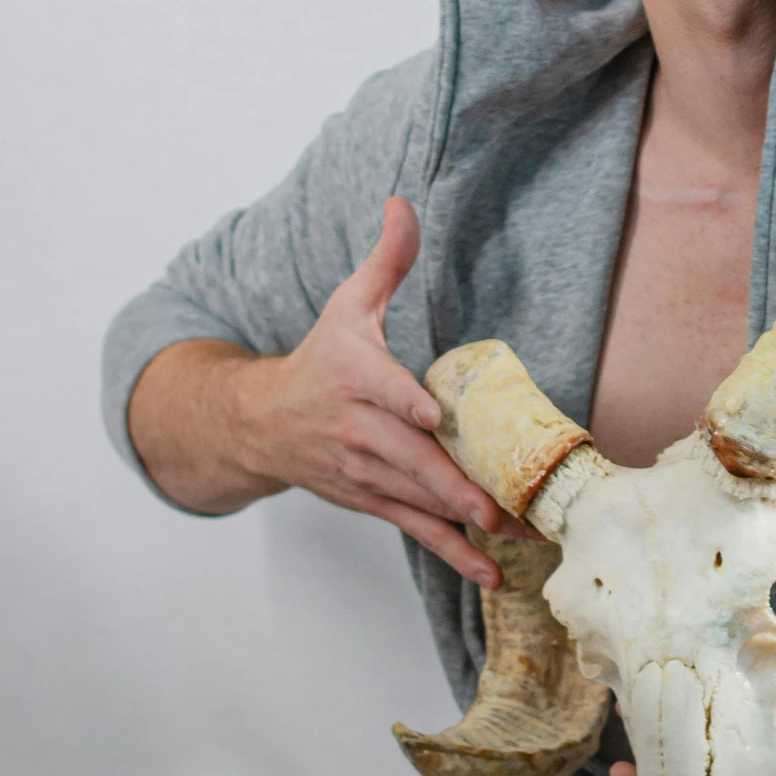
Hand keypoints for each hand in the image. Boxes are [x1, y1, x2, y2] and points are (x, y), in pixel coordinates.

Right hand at [234, 197, 530, 583]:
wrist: (259, 423)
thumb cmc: (319, 359)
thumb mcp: (347, 305)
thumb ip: (384, 260)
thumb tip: (403, 203)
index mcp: (355, 376)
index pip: (381, 388)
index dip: (404, 402)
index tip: (429, 415)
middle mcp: (358, 430)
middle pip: (410, 459)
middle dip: (454, 486)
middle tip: (497, 507)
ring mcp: (364, 472)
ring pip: (419, 501)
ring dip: (467, 526)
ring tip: (516, 542)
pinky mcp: (371, 501)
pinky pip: (415, 529)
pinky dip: (452, 553)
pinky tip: (490, 573)